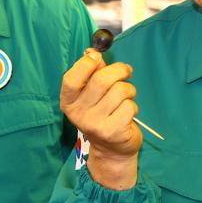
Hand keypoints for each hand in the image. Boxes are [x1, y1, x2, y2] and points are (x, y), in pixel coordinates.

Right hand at [60, 49, 141, 189]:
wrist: (111, 150)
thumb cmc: (103, 114)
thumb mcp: (92, 95)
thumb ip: (92, 73)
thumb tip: (93, 52)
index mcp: (69, 102)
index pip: (71, 79)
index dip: (86, 64)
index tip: (98, 57)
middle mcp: (78, 114)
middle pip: (101, 80)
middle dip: (119, 71)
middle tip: (126, 71)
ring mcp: (95, 124)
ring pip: (120, 91)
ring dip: (128, 90)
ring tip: (125, 98)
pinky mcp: (113, 131)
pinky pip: (129, 106)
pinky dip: (133, 106)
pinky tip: (127, 114)